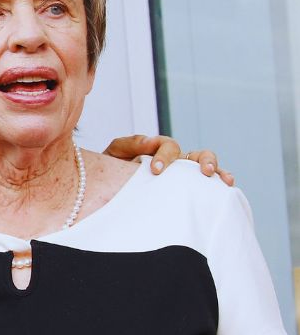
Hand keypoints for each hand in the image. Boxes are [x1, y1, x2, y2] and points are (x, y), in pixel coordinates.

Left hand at [103, 134, 233, 185]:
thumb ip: (131, 144)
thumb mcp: (116, 153)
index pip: (168, 146)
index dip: (165, 156)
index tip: (156, 171)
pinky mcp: (188, 191)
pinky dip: (219, 188)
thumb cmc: (113, 169)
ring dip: (218, 172)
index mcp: (159, 150)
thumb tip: (151, 142)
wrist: (108, 188)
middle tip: (203, 172)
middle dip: (204, 160)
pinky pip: (207, 188)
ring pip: (207, 169)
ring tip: (224, 181)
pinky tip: (226, 192)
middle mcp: (176, 161)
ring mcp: (184, 176)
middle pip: (197, 154)